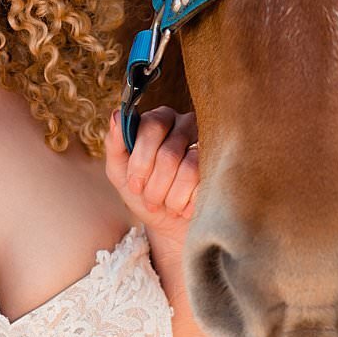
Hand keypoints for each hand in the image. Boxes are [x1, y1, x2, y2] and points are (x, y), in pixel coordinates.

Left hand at [105, 105, 198, 244]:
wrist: (168, 222)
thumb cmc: (142, 191)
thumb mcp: (120, 169)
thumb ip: (115, 142)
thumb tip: (116, 114)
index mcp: (159, 119)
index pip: (152, 127)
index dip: (141, 161)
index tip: (135, 185)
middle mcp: (186, 124)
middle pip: (169, 153)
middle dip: (155, 185)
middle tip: (150, 199)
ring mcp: (207, 145)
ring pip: (188, 170)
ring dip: (171, 198)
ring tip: (166, 205)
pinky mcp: (222, 168)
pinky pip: (205, 186)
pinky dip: (188, 204)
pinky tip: (184, 207)